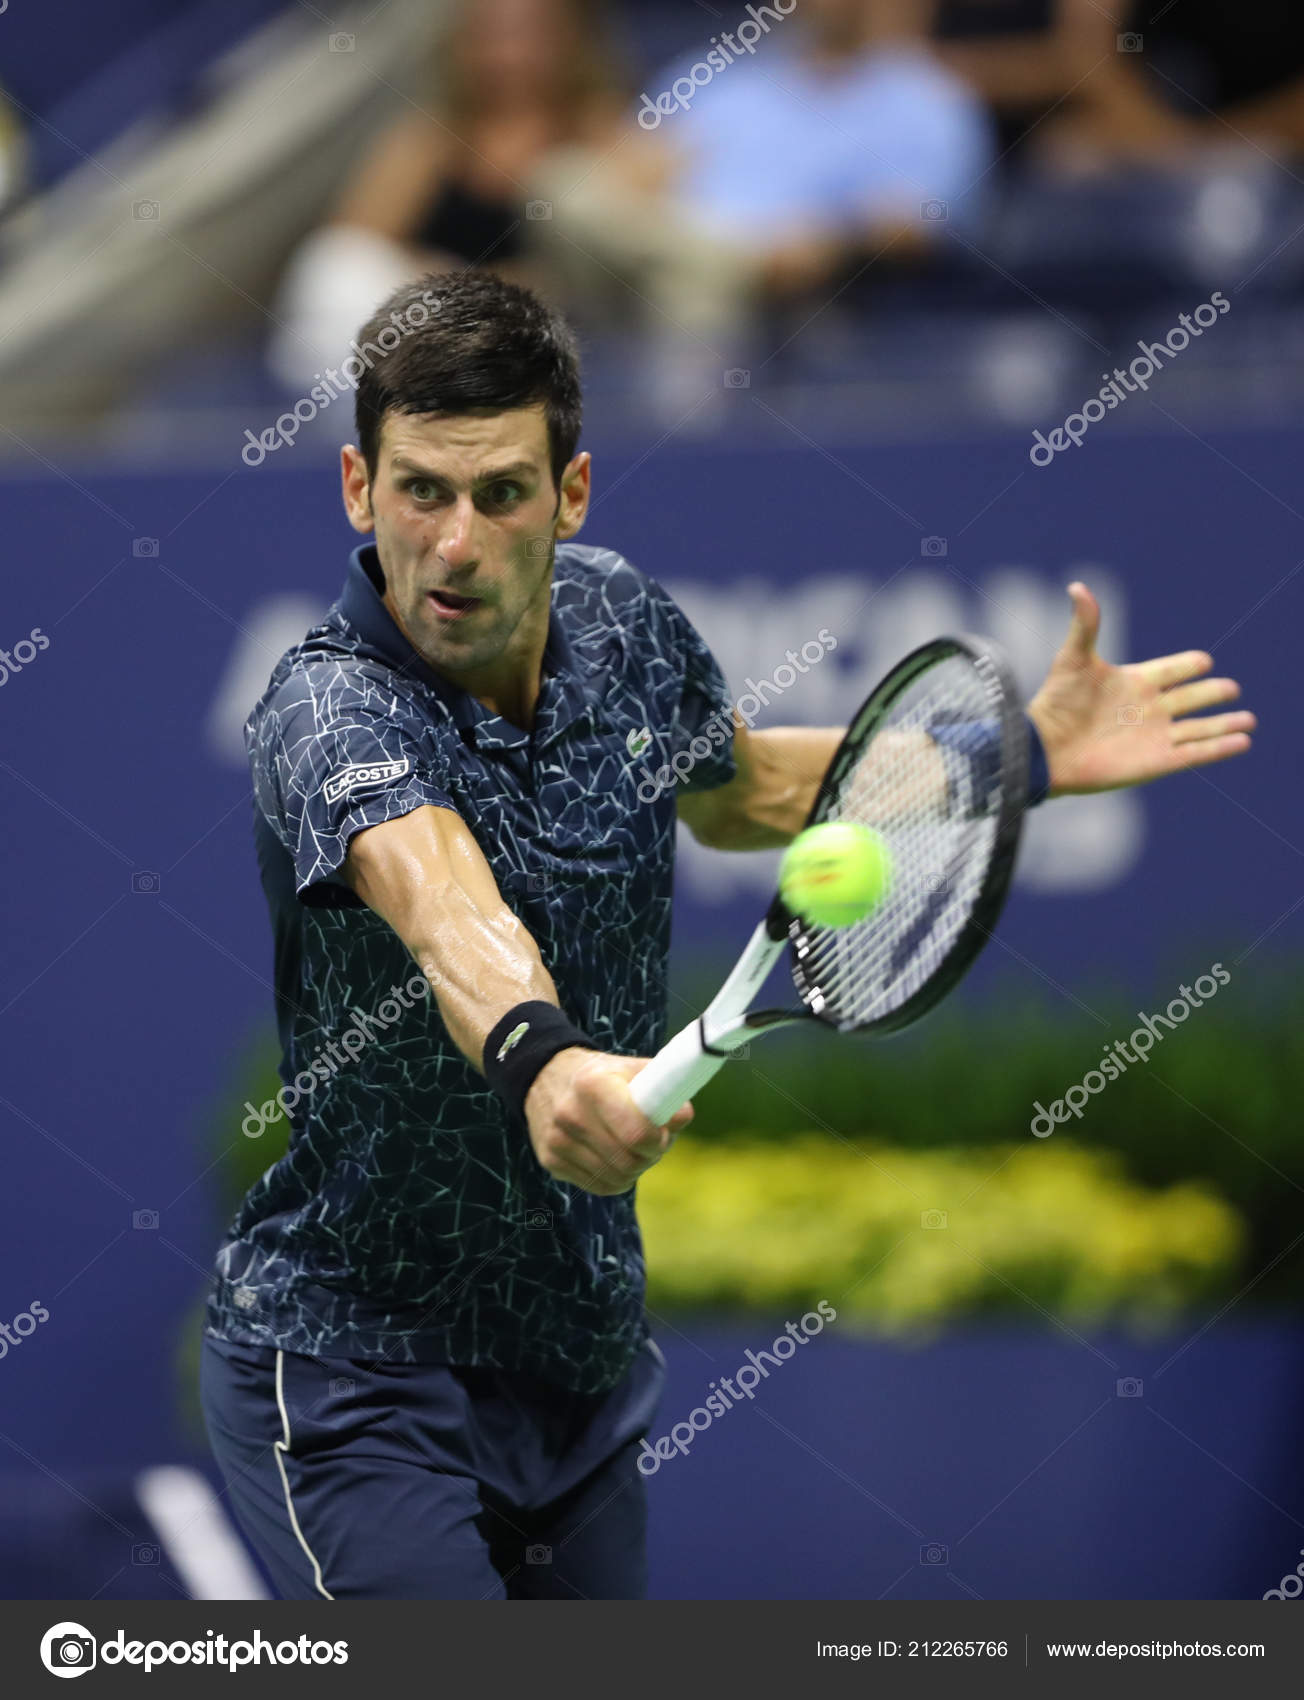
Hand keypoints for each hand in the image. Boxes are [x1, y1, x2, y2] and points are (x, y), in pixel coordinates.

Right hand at [524, 1049, 692, 1196]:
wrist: (547, 1077)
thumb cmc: (603, 1075)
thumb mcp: (633, 1069)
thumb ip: (664, 1090)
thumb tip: (680, 1117)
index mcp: (593, 1085)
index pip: (636, 1133)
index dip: (658, 1139)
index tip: (663, 1132)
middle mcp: (570, 1114)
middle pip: (628, 1161)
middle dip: (650, 1156)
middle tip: (653, 1143)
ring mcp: (557, 1141)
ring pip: (616, 1178)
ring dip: (635, 1169)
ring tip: (634, 1148)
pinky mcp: (551, 1161)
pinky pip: (600, 1186)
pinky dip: (617, 1179)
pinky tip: (616, 1158)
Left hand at [1027, 582, 1255, 795]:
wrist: (1046, 749)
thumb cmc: (1057, 703)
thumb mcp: (1073, 659)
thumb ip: (1085, 624)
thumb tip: (1077, 586)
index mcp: (1135, 682)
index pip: (1172, 670)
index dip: (1188, 665)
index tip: (1204, 661)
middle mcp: (1149, 709)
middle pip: (1191, 698)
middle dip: (1213, 693)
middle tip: (1231, 688)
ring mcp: (1155, 736)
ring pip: (1199, 728)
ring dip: (1224, 724)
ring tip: (1249, 719)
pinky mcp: (1157, 761)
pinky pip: (1196, 754)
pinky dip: (1220, 748)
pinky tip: (1243, 741)